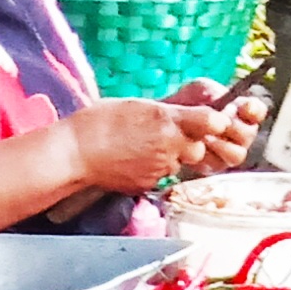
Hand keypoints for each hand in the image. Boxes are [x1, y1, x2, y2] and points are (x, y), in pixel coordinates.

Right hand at [66, 95, 256, 191]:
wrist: (76, 152)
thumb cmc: (100, 122)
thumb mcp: (138, 106)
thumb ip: (166, 114)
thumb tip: (182, 119)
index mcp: (166, 118)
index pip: (211, 121)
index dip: (214, 124)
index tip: (212, 123)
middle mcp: (168, 143)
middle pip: (198, 148)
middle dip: (190, 145)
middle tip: (169, 138)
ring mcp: (159, 166)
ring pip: (179, 164)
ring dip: (171, 158)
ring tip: (144, 150)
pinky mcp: (148, 182)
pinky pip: (161, 176)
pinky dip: (153, 170)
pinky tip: (134, 162)